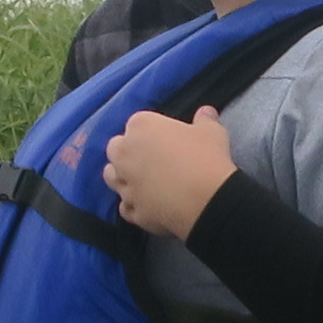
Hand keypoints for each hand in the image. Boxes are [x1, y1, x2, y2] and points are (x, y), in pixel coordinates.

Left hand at [101, 107, 238, 238]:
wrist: (207, 202)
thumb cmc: (207, 158)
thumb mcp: (212, 132)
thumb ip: (205, 120)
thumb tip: (206, 112)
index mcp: (141, 126)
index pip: (137, 123)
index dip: (151, 131)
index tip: (166, 139)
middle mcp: (125, 153)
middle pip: (116, 148)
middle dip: (127, 152)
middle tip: (151, 158)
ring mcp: (125, 184)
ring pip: (111, 177)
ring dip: (121, 177)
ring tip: (142, 181)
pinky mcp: (131, 210)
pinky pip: (125, 206)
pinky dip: (133, 205)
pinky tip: (147, 205)